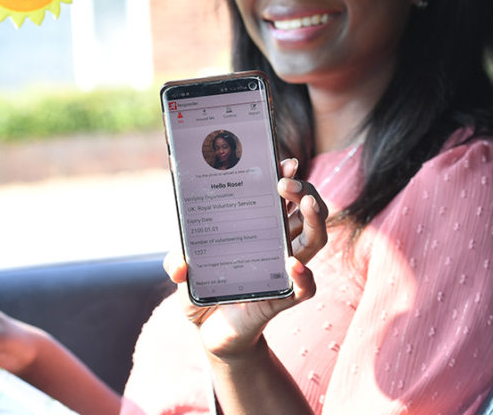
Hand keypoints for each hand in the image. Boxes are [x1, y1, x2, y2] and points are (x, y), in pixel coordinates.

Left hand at [166, 158, 328, 358]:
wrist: (210, 331)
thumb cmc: (205, 290)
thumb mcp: (184, 270)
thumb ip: (176, 262)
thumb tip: (180, 266)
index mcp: (262, 226)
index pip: (284, 195)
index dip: (289, 175)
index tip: (284, 161)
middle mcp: (279, 243)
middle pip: (308, 209)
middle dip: (304, 189)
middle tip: (286, 183)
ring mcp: (284, 270)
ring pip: (316, 239)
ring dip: (316, 219)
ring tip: (305, 202)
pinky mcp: (283, 298)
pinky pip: (306, 288)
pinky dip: (304, 276)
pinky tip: (292, 265)